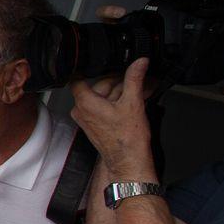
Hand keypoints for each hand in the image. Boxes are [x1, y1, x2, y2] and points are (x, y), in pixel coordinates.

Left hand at [70, 58, 156, 180]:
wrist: (128, 160)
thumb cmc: (126, 138)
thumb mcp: (133, 102)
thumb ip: (135, 79)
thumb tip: (139, 63)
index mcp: (84, 102)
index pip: (80, 77)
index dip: (96, 69)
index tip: (108, 64)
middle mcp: (81, 110)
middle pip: (99, 86)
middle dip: (121, 81)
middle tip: (140, 77)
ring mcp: (88, 118)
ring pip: (105, 97)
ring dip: (124, 91)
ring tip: (144, 88)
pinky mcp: (96, 124)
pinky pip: (106, 107)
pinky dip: (120, 101)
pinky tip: (137, 99)